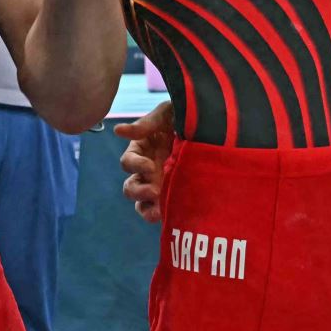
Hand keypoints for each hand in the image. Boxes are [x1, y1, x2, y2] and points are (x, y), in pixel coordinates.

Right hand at [115, 101, 174, 223]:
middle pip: (131, 187)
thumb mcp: (167, 113)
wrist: (213, 124)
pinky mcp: (174, 192)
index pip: (128, 162)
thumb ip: (147, 124)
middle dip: (139, 191)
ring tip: (158, 213)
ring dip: (147, 209)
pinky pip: (162, 209)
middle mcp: (147, 169)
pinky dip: (162, 214)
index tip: (150, 165)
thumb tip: (118, 131)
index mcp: (141, 150)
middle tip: (154, 191)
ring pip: (142, 203)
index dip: (136, 165)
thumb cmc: (185, 113)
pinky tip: (171, 217)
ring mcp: (160, 183)